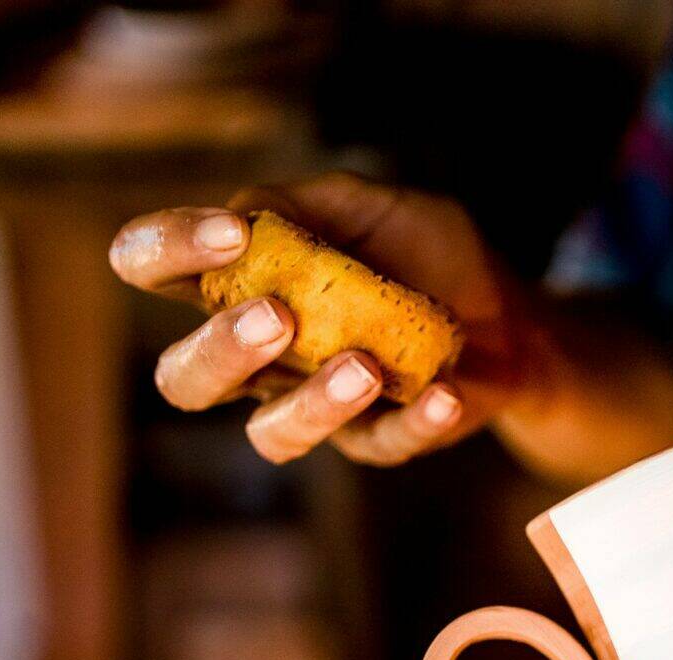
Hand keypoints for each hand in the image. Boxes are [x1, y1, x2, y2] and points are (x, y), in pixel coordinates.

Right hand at [109, 173, 542, 465]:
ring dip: (311, 404)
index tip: (228, 233)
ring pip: (272, 434)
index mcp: (241, 285)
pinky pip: (382, 444)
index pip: (161, 271)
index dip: (167, 251)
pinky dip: (415, 421)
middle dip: (217, 352)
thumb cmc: (426, 255)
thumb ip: (307, 203)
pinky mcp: (379, 440)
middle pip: (187, 379)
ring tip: (363, 366)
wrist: (511, 318)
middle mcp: (262, 357)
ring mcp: (316, 406)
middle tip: (275, 317)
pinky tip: (444, 395)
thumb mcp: (372, 206)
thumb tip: (246, 215)